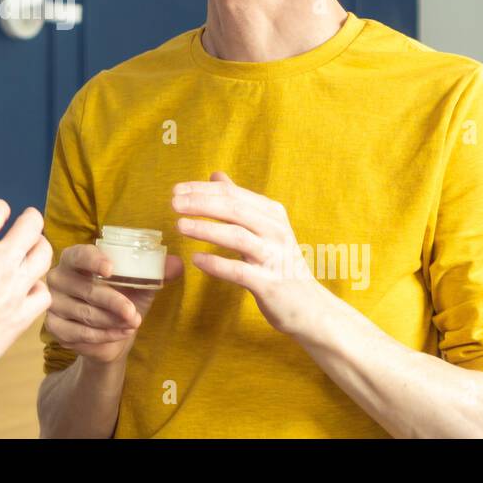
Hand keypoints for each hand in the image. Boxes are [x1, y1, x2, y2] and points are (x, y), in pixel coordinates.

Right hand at [0, 194, 52, 383]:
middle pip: (31, 224)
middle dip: (28, 219)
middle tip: (24, 222)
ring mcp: (14, 289)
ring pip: (44, 254)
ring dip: (39, 246)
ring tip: (31, 249)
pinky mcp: (22, 316)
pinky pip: (44, 292)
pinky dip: (38, 286)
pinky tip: (26, 287)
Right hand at [44, 243, 183, 363]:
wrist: (112, 335)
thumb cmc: (123, 299)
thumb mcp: (141, 285)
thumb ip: (157, 272)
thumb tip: (178, 263)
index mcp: (75, 258)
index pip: (79, 255)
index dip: (93, 261)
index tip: (111, 270)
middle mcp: (58, 277)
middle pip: (86, 290)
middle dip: (114, 303)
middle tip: (134, 314)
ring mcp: (53, 303)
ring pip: (85, 313)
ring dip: (112, 321)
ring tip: (132, 323)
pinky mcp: (54, 327)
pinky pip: (80, 333)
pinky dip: (104, 335)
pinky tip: (120, 334)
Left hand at [173, 171, 330, 337]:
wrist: (309, 306)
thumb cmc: (279, 263)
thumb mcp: (264, 227)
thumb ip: (239, 201)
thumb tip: (216, 176)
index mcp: (271, 213)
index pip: (232, 193)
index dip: (202, 190)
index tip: (177, 190)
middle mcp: (275, 230)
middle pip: (234, 209)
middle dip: (200, 204)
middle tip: (173, 203)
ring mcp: (274, 257)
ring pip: (237, 236)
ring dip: (206, 229)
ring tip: (180, 226)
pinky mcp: (269, 283)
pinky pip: (240, 271)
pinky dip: (217, 264)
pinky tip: (196, 259)